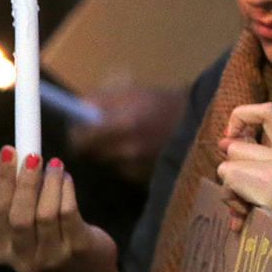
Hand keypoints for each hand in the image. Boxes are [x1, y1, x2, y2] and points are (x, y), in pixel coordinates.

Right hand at [0, 147, 120, 271]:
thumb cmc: (48, 240)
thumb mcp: (25, 228)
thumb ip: (18, 201)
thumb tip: (19, 155)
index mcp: (0, 251)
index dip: (2, 179)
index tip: (9, 150)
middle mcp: (21, 259)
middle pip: (19, 215)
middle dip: (26, 181)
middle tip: (34, 155)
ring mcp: (50, 257)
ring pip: (46, 213)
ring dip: (50, 182)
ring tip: (55, 164)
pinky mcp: (77, 249)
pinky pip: (69, 213)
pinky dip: (66, 190)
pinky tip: (66, 178)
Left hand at [69, 85, 186, 185]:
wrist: (196, 122)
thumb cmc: (160, 103)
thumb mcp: (130, 93)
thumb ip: (100, 100)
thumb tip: (75, 107)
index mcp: (124, 124)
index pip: (81, 137)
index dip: (76, 132)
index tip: (78, 126)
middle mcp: (129, 149)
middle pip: (90, 153)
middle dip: (90, 142)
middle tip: (97, 132)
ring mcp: (137, 167)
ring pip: (105, 162)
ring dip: (106, 152)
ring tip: (121, 139)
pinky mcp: (143, 178)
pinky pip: (120, 170)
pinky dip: (121, 162)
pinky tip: (134, 150)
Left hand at [216, 103, 271, 230]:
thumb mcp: (270, 177)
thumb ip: (251, 153)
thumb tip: (224, 141)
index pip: (268, 111)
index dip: (241, 117)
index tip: (230, 137)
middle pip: (237, 146)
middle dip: (230, 170)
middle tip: (245, 194)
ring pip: (229, 164)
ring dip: (229, 188)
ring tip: (247, 206)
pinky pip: (229, 181)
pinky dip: (229, 198)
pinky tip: (244, 214)